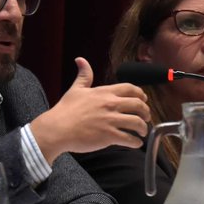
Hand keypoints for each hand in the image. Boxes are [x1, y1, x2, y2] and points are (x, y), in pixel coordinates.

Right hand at [30, 57, 151, 160]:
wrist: (56, 129)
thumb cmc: (65, 111)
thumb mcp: (76, 89)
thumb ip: (84, 75)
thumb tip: (80, 60)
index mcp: (104, 93)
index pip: (130, 88)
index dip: (141, 94)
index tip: (144, 99)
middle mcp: (110, 104)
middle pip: (139, 105)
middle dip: (146, 112)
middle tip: (146, 117)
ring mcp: (110, 120)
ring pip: (137, 122)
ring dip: (143, 128)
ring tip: (142, 132)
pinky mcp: (109, 136)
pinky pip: (129, 139)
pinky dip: (136, 142)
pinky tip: (136, 143)